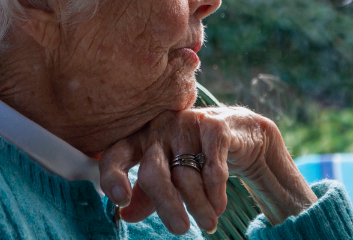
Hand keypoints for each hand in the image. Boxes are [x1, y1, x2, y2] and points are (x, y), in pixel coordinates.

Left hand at [99, 107, 317, 234]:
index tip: (120, 201)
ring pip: (187, 174)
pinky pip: (212, 166)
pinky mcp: (214, 125)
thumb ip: (147, 195)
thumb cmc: (194, 156)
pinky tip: (219, 205)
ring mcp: (186, 124)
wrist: (239, 134)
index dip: (113, 176)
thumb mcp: (168, 175)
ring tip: (208, 223)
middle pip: (154, 171)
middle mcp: (159, 129)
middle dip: (167, 203)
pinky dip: (215, 190)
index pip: (116, 155)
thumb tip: (125, 215)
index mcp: (140, 139)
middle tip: (180, 229)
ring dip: (198, 204)